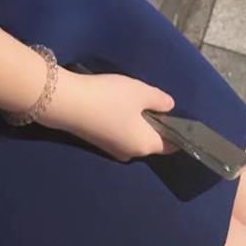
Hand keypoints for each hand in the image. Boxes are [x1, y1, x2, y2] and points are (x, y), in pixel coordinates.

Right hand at [40, 66, 179, 163]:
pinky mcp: (98, 141)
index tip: (177, 114)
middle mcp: (131, 153)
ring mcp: (112, 149)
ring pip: (134, 135)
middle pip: (150, 139)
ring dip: (137, 120)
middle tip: (151, 98)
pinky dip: (122, 120)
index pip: (170, 144)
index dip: (176, 130)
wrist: (68, 103)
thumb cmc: (109, 98)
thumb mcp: (139, 92)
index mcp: (145, 145)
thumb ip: (159, 100)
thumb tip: (170, 107)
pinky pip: (119, 133)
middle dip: (154, 122)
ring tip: (132, 97)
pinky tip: (115, 102)